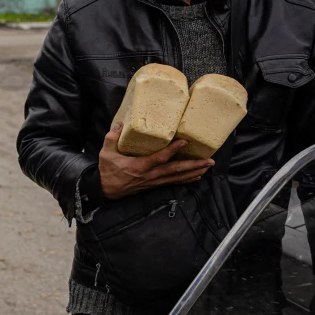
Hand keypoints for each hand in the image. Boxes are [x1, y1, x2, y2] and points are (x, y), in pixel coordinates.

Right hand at [99, 123, 214, 199]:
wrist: (105, 190)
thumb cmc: (107, 171)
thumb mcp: (106, 153)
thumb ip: (112, 138)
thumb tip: (120, 124)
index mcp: (140, 166)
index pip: (159, 158)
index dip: (172, 150)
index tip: (184, 142)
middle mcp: (150, 175)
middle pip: (176, 170)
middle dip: (193, 165)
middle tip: (209, 161)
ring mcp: (154, 181)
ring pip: (177, 177)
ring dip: (194, 172)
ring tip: (208, 167)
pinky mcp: (154, 185)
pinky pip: (173, 182)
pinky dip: (186, 180)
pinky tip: (196, 176)